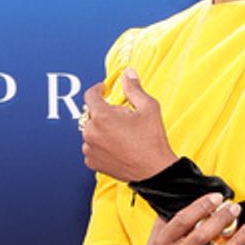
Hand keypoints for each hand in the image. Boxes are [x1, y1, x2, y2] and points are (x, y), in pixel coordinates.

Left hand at [80, 67, 173, 182]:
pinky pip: (92, 148)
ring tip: (121, 136)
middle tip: (124, 119)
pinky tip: (117, 147)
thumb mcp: (148, 108)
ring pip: (91, 132)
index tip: (103, 89)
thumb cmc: (152, 140)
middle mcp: (91, 133)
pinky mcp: (92, 162)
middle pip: (92, 115)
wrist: (154, 172)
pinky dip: (101, 145)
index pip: (90, 95)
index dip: (98, 89)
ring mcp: (90, 149)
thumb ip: (134, 88)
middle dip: (105, 113)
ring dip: (102, 130)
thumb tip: (128, 73)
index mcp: (102, 117)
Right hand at [138, 192, 244, 244]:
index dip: (201, 207)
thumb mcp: (158, 232)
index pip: (183, 221)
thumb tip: (194, 195)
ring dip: (236, 242)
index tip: (217, 198)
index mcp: (165, 240)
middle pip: (202, 237)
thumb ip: (172, 215)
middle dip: (221, 220)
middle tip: (234, 209)